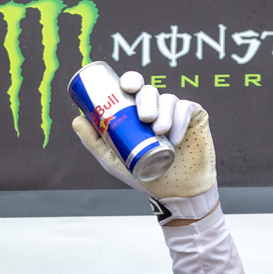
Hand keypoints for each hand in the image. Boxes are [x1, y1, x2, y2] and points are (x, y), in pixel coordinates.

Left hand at [70, 69, 217, 223]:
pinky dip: (180, 121)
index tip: (127, 87)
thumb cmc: (144, 174)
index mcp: (136, 111)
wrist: (175, 192)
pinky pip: (187, 109)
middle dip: (146, 99)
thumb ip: (94, 141)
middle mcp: (157, 108)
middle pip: (149, 91)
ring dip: (164, 113)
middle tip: (144, 117)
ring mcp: (177, 112)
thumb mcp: (113, 159)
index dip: (131, 80)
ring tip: (159, 131)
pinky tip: (175, 138)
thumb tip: (76, 119)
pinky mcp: (196, 118)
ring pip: (169, 99)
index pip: (133, 88)